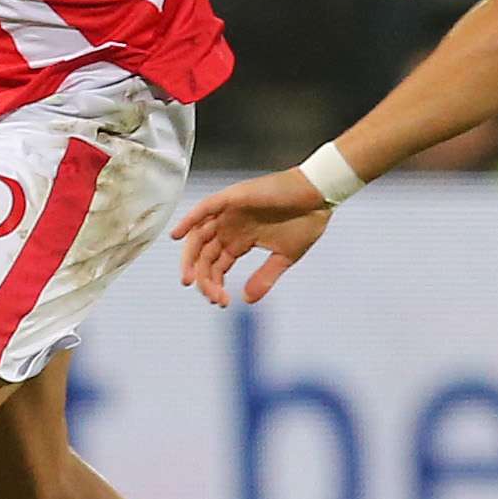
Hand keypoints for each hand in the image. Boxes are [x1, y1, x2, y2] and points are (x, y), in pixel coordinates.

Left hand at [170, 169, 333, 304]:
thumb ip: (265, 278)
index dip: (215, 284)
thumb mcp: (284, 257)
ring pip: (199, 235)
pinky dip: (189, 220)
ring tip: (189, 278)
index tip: (221, 302)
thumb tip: (246, 300)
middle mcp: (231, 227)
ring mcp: (230, 212)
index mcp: (242, 240)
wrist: (320, 196)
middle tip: (203, 293)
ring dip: (191, 256)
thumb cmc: (306, 221)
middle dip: (201, 276)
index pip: (218, 266)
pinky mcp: (233, 198)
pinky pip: (204, 208)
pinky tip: (178, 235)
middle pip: (204, 254)